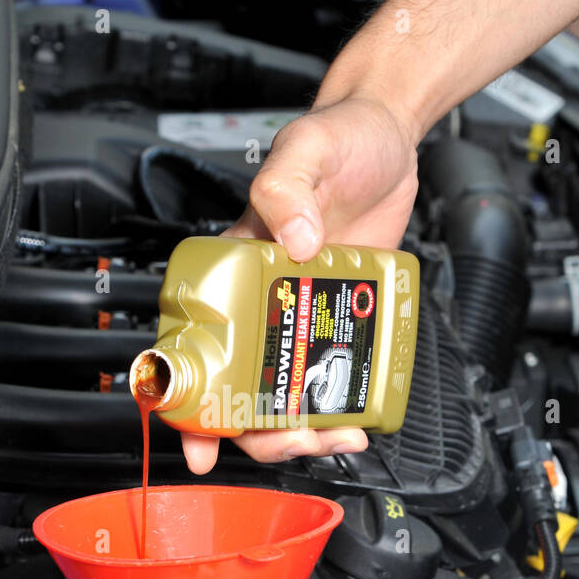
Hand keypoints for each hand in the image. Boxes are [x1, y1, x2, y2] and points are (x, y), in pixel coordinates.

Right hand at [180, 96, 419, 474]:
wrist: (391, 141)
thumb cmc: (338, 138)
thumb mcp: (305, 150)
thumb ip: (287, 186)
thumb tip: (292, 239)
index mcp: (232, 268)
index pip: (192, 342)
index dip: (187, 400)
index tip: (199, 439)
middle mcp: (261, 300)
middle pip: (240, 387)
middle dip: (259, 431)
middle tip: (292, 440)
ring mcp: (301, 315)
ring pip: (286, 393)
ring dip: (302, 430)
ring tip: (334, 436)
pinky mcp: (341, 319)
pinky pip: (332, 375)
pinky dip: (340, 406)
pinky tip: (357, 417)